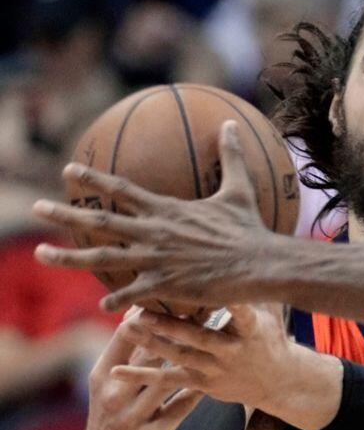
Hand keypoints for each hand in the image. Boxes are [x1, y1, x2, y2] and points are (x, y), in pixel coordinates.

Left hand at [32, 120, 293, 310]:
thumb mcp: (239, 190)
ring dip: (68, 257)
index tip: (68, 172)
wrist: (260, 264)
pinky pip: (133, 293)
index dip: (93, 180)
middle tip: (36, 209)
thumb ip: (231, 157)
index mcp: (167, 210)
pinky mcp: (167, 285)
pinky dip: (117, 299)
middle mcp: (155, 233)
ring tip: (40, 254)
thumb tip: (229, 123)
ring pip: (103, 258)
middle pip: (100, 222)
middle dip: (64, 215)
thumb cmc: (250, 229)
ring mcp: (157, 260)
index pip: (121, 190)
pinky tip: (103, 305)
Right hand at [86, 307, 203, 429]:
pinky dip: (195, 392)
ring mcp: (133, 416)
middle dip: (175, 331)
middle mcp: (114, 395)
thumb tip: (141, 308)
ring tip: (213, 338)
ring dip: (189, 358)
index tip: (174, 296)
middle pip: (148, 355)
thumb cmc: (114, 407)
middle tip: (202, 309)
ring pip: (165, 380)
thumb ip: (126, 349)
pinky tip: (213, 377)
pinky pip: (179, 408)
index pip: (124, 336)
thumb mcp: (108, 380)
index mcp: (102, 375)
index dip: (149, 314)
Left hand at [111, 305, 341, 429]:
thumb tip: (258, 247)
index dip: (231, 303)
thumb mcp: (272, 310)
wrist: (278, 380)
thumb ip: (259, 286)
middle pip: (199, 337)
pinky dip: (141, 375)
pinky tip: (117, 370)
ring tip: (126, 327)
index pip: (242, 314)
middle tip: (141, 311)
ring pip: (179, 355)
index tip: (213, 287)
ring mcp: (216, 369)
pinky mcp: (202, 384)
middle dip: (170, 325)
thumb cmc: (270, 335)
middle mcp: (233, 351)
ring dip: (151, 342)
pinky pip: (168, 379)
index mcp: (252, 330)